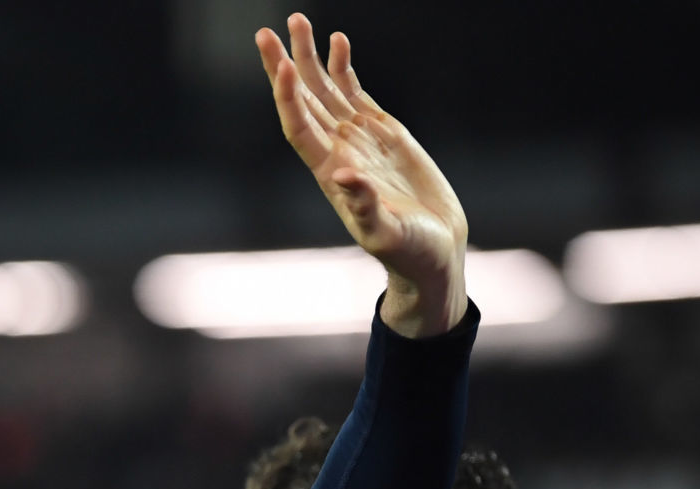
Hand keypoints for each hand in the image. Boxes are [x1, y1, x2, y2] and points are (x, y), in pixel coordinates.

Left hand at [255, 14, 468, 337]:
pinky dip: (343, 68)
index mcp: (331, 174)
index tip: (281, 66)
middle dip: (284, 66)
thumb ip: (364, 207)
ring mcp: (358, 139)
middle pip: (303, 101)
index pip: (299, 128)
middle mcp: (338, 151)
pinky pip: (355, 93)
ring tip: (297, 21)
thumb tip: (343, 176)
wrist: (434, 252)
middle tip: (265, 32)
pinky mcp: (382, 133)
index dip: (288, 98)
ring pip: (325, 90)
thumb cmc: (408, 253)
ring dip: (309, 57)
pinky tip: (337, 43)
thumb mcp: (386, 234)